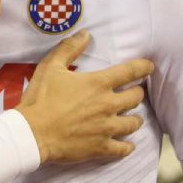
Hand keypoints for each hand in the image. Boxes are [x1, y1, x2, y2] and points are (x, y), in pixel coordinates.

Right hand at [14, 32, 153, 163]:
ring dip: (135, 118)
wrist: (32, 133)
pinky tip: (128, 145)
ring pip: (133, 123)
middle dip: (138, 93)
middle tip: (135, 92)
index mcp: (98, 84)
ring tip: (133, 118)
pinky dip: (128, 146)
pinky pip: (123, 149)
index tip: (149, 66)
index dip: (143, 67)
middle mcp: (108, 105)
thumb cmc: (40, 99)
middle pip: (136, 97)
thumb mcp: (51, 67)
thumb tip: (85, 34)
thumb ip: (69, 48)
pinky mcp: (101, 147)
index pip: (130, 71)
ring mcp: (107, 128)